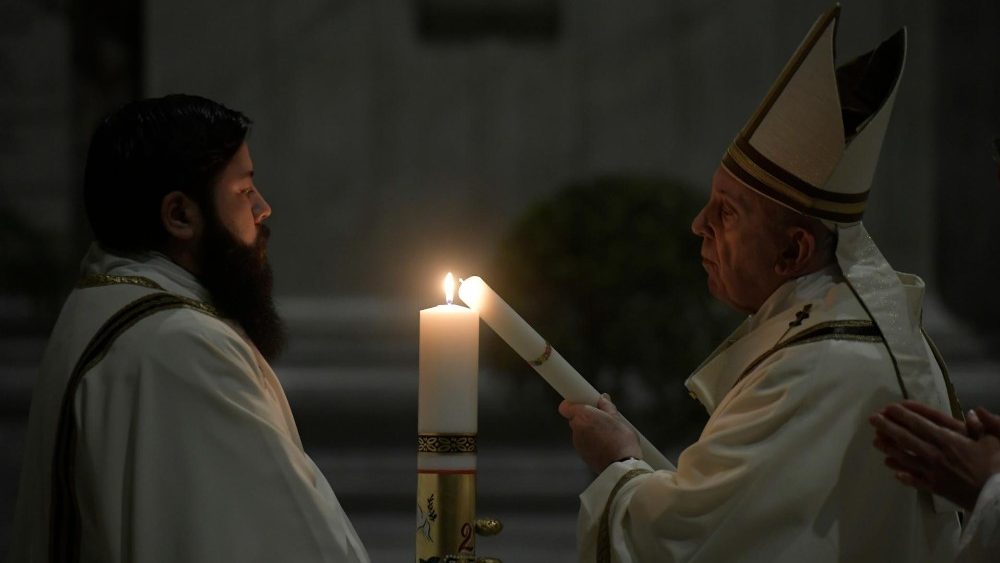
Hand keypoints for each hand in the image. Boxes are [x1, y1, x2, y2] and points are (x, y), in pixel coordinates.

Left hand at [558, 394, 640, 472]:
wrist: (622, 466)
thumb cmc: (622, 440)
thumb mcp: (617, 419)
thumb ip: (606, 406)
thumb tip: (603, 398)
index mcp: (583, 415)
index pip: (566, 407)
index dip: (572, 404)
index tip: (581, 403)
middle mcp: (577, 428)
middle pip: (575, 418)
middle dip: (586, 417)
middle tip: (601, 419)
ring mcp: (577, 443)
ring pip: (580, 431)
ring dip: (589, 430)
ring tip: (607, 434)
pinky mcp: (581, 454)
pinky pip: (583, 442)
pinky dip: (591, 442)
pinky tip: (605, 444)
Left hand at [869, 401, 999, 510]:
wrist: (998, 499)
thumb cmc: (997, 466)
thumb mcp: (995, 440)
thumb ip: (984, 424)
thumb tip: (973, 411)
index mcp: (949, 440)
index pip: (920, 424)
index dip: (903, 415)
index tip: (889, 407)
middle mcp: (936, 454)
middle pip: (907, 438)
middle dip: (888, 427)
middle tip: (872, 419)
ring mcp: (933, 472)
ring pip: (906, 458)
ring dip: (889, 448)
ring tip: (875, 441)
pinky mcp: (935, 488)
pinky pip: (914, 480)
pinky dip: (901, 474)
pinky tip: (891, 469)